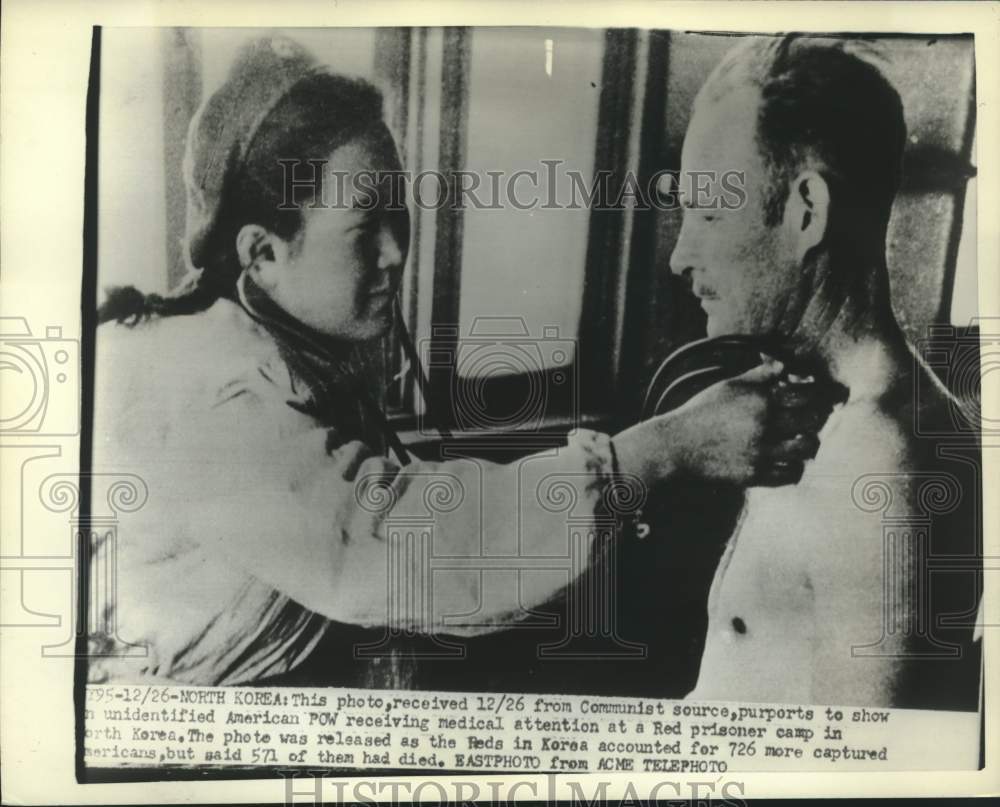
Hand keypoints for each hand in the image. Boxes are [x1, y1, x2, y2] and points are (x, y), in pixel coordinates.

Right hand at [614, 356, 834, 486]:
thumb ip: (760, 375)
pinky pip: (790, 474)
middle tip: (809, 420)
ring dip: (807, 444)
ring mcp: (760, 452)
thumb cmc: (702, 412)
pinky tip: (786, 462)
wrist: (676, 446)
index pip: (806, 393)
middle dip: (814, 418)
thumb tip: (785, 365)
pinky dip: (793, 468)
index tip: (821, 398)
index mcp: (759, 399)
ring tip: (801, 442)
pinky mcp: (754, 475)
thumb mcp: (729, 386)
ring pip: (806, 448)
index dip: (819, 394)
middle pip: (811, 420)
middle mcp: (763, 424)